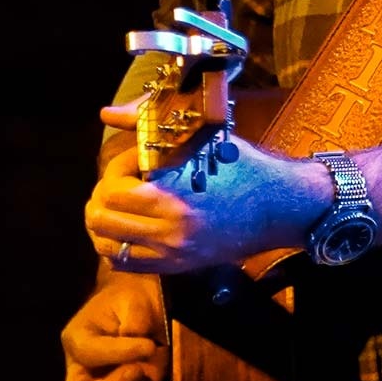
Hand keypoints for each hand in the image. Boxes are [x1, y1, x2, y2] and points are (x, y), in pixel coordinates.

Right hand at [60, 276, 171, 380]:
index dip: (118, 353)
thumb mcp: (133, 298)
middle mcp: (84, 374)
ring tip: (152, 380)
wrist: (147, 308)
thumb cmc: (133, 299)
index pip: (87, 354)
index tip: (148, 344)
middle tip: (140, 371)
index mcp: (78, 342)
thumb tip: (137, 339)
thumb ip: (134, 317)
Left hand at [86, 106, 333, 274]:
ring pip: (108, 246)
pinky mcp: (179, 267)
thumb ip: (148, 126)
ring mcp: (173, 253)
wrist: (280, 206)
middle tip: (120, 182)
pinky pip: (127, 264)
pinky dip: (116, 246)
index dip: (117, 168)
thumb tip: (107, 113)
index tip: (136, 160)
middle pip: (101, 219)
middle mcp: (169, 230)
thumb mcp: (199, 140)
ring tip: (118, 205)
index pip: (113, 189)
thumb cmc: (243, 167)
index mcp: (174, 197)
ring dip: (104, 223)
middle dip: (103, 196)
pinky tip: (127, 228)